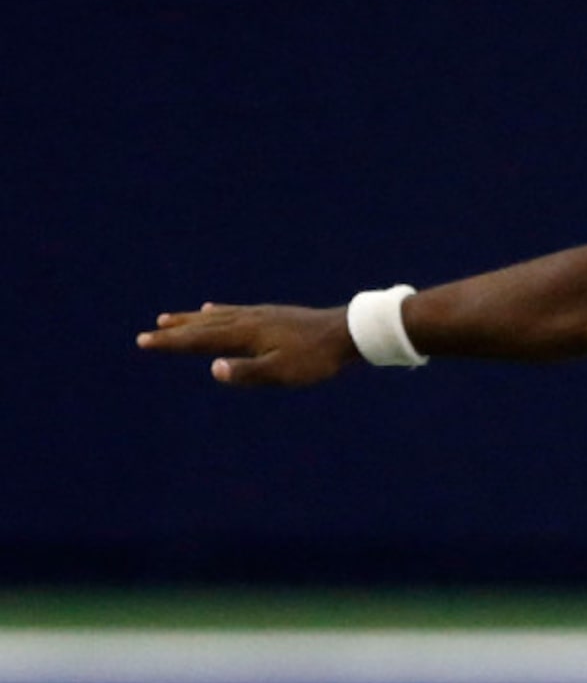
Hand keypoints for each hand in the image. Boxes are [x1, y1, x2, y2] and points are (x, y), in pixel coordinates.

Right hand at [137, 302, 359, 386]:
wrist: (346, 333)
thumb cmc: (315, 359)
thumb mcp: (283, 373)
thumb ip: (248, 372)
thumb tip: (213, 369)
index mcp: (244, 335)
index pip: (200, 341)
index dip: (171, 343)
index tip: (144, 342)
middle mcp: (246, 321)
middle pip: (202, 327)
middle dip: (174, 332)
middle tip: (147, 334)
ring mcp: (258, 315)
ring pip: (216, 317)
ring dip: (190, 320)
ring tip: (170, 319)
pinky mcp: (270, 315)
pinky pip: (234, 311)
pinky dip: (217, 312)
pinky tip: (213, 310)